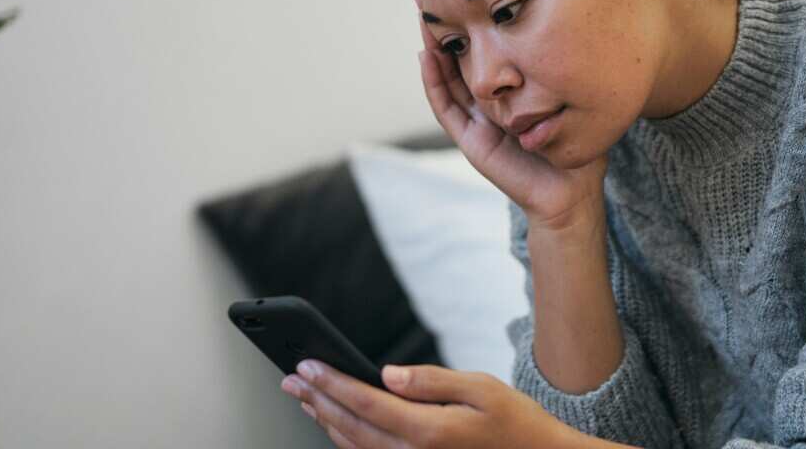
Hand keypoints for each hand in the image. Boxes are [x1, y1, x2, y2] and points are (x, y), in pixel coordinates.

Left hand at [281, 360, 580, 448]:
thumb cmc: (515, 421)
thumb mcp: (481, 387)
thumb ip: (431, 380)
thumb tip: (387, 373)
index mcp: (430, 431)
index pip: (367, 403)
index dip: (332, 382)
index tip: (306, 364)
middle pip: (351, 427)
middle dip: (317, 399)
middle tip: (290, 377)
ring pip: (355, 446)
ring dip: (325, 420)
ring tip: (305, 396)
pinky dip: (345, 438)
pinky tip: (335, 422)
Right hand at [414, 0, 607, 232]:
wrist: (571, 191)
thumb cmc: (576, 144)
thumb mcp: (570, 94)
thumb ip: (562, 67)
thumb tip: (574, 19)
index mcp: (507, 92)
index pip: (480, 50)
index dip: (467, 22)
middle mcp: (487, 103)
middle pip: (455, 58)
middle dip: (441, 26)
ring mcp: (476, 122)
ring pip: (444, 78)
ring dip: (431, 47)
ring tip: (422, 16)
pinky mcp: (472, 141)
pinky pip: (447, 108)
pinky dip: (434, 82)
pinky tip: (427, 55)